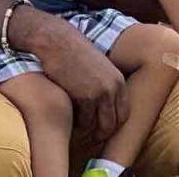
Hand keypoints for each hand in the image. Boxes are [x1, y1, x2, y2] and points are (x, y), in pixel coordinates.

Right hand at [31, 15, 128, 140]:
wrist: (55, 40)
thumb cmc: (71, 52)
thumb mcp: (97, 66)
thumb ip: (105, 84)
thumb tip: (104, 104)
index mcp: (118, 81)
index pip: (124, 114)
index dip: (113, 126)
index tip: (102, 130)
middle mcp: (113, 88)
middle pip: (113, 123)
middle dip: (102, 134)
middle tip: (90, 138)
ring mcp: (100, 93)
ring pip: (99, 125)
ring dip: (89, 132)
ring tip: (79, 133)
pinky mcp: (84, 96)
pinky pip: (84, 120)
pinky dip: (77, 126)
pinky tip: (70, 123)